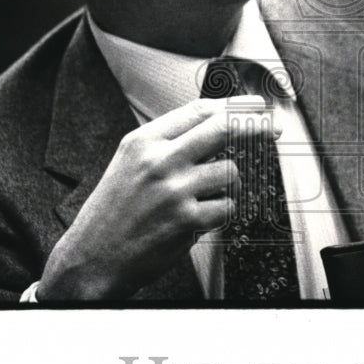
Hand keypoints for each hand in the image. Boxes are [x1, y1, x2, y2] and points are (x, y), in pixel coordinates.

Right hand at [39, 97, 277, 299]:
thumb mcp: (130, 161)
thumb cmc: (113, 211)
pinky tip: (200, 217)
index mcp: (144, 141)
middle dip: (255, 125)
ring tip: (205, 195)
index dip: (235, 106)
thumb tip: (216, 122)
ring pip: (230, 172)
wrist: (92, 258)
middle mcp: (160, 161)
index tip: (255, 106)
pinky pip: (227, 207)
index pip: (200, 111)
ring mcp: (175, 191)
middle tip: (272, 127)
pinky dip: (221, 212)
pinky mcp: (187, 221)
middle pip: (223, 129)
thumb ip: (168, 140)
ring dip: (228, 184)